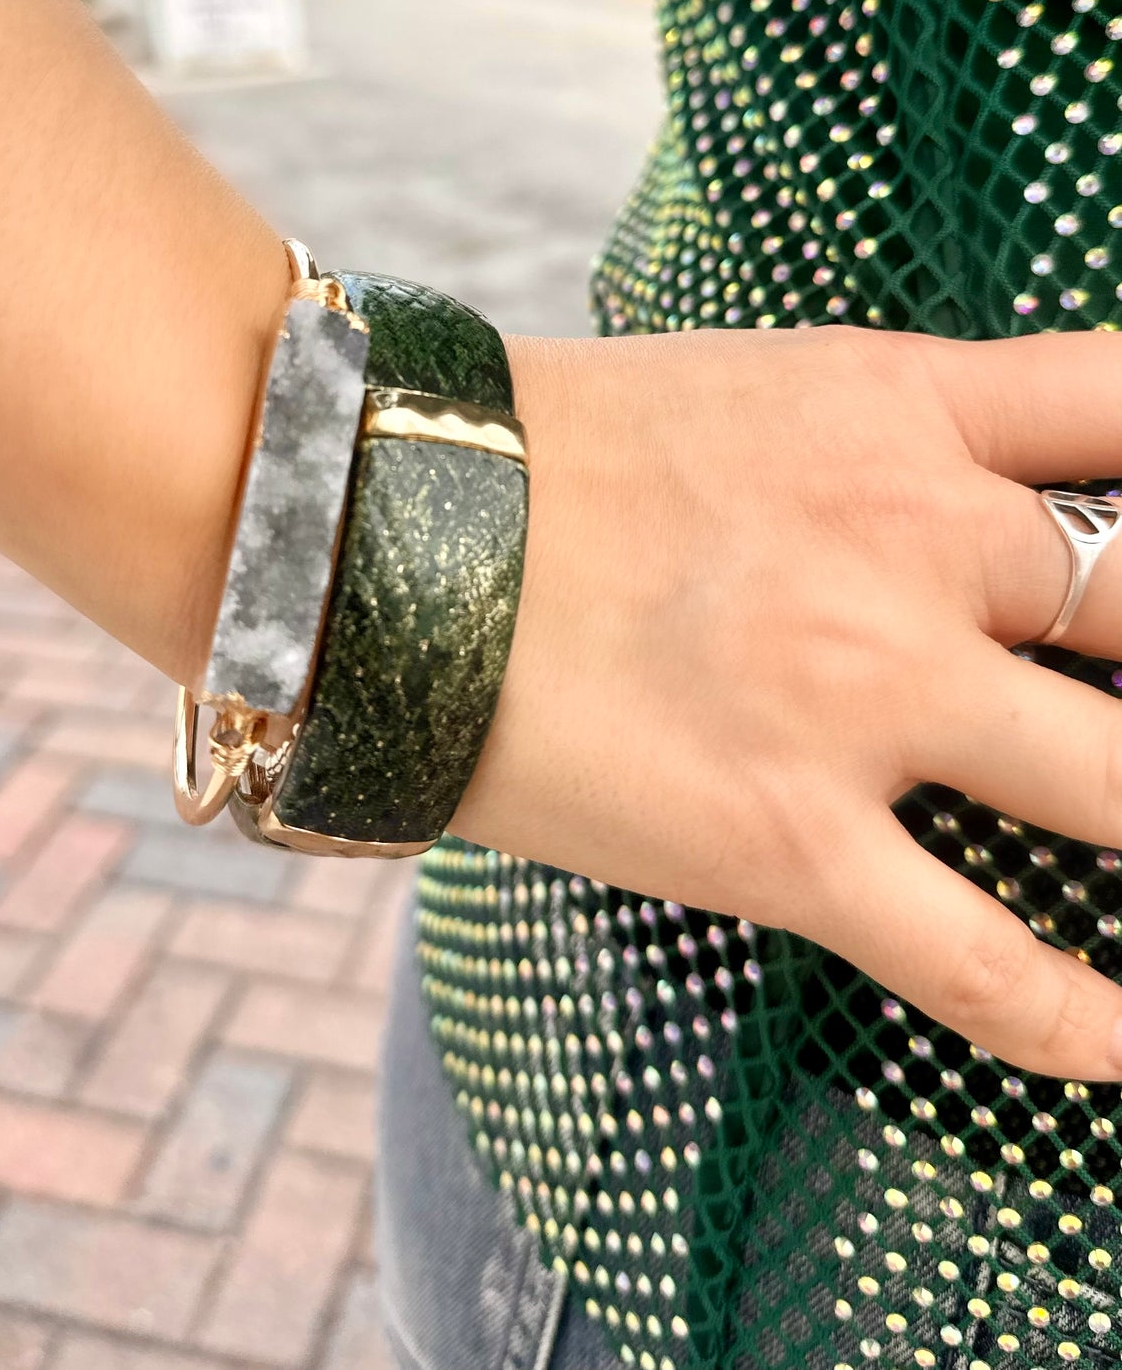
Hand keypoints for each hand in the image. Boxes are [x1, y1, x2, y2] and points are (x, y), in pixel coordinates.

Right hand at [458, 326, 1121, 1078]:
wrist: (369, 535)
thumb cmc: (549, 459)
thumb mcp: (750, 393)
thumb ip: (895, 437)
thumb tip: (997, 496)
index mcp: (897, 410)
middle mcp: (912, 541)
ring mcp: (857, 694)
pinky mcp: (787, 841)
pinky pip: (990, 969)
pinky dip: (1088, 1024)